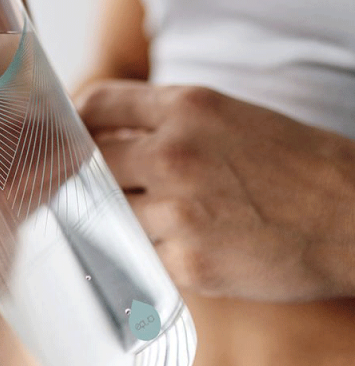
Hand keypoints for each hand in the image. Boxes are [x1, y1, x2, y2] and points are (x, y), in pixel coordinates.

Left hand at [76, 81, 354, 301]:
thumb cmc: (294, 164)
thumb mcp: (228, 116)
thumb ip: (164, 121)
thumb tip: (104, 136)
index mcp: (187, 107)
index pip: (97, 103)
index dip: (76, 121)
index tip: (71, 137)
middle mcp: (176, 153)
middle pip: (91, 163)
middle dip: (89, 176)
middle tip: (98, 187)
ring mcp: (180, 210)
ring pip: (110, 214)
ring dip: (120, 219)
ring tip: (152, 220)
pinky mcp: (189, 262)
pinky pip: (140, 256)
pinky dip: (148, 254)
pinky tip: (176, 247)